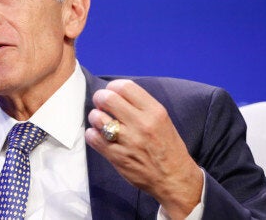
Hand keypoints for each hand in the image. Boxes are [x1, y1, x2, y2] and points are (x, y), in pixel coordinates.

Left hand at [85, 79, 202, 218]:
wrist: (173, 178)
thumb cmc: (168, 147)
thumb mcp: (163, 120)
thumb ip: (141, 106)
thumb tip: (116, 93)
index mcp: (154, 112)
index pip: (125, 87)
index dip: (113, 86)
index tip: (111, 91)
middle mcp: (141, 124)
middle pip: (108, 98)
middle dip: (100, 98)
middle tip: (102, 104)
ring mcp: (128, 141)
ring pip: (97, 117)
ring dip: (95, 117)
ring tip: (101, 122)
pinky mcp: (117, 156)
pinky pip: (93, 137)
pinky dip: (92, 134)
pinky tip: (99, 136)